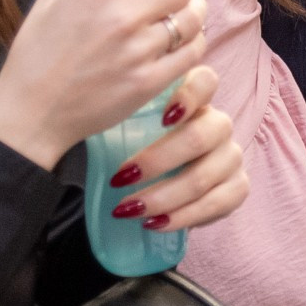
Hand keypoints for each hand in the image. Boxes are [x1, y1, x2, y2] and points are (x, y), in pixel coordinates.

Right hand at [0, 0, 207, 168]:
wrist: (32, 111)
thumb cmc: (37, 50)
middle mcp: (120, 15)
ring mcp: (137, 51)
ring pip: (192, 21)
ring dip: (192, 16)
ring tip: (181, 19)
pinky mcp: (148, 82)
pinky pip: (191, 55)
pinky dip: (193, 46)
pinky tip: (180, 45)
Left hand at [102, 65, 247, 229]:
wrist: (156, 187)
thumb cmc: (135, 148)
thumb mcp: (125, 127)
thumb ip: (115, 115)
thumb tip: (68, 118)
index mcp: (194, 100)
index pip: (206, 81)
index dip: (189, 95)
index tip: (161, 117)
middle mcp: (218, 124)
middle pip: (202, 134)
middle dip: (158, 160)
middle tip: (120, 177)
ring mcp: (231, 155)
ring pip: (206, 174)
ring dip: (164, 195)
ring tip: (128, 209)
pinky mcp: (237, 186)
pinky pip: (219, 203)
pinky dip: (184, 217)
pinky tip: (155, 224)